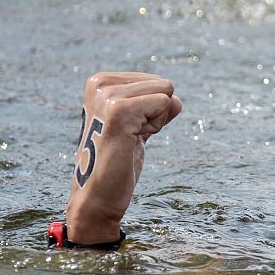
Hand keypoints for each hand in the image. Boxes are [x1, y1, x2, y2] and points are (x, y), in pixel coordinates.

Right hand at [65, 72, 181, 243]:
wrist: (98, 194)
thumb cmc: (117, 163)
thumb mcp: (138, 128)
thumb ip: (155, 110)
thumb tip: (177, 100)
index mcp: (101, 82)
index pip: (157, 81)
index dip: (151, 110)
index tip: (128, 130)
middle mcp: (100, 84)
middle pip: (164, 85)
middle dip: (156, 114)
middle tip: (129, 137)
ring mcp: (107, 96)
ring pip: (165, 94)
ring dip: (154, 122)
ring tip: (128, 139)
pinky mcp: (118, 111)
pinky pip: (163, 104)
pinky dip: (155, 127)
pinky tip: (131, 141)